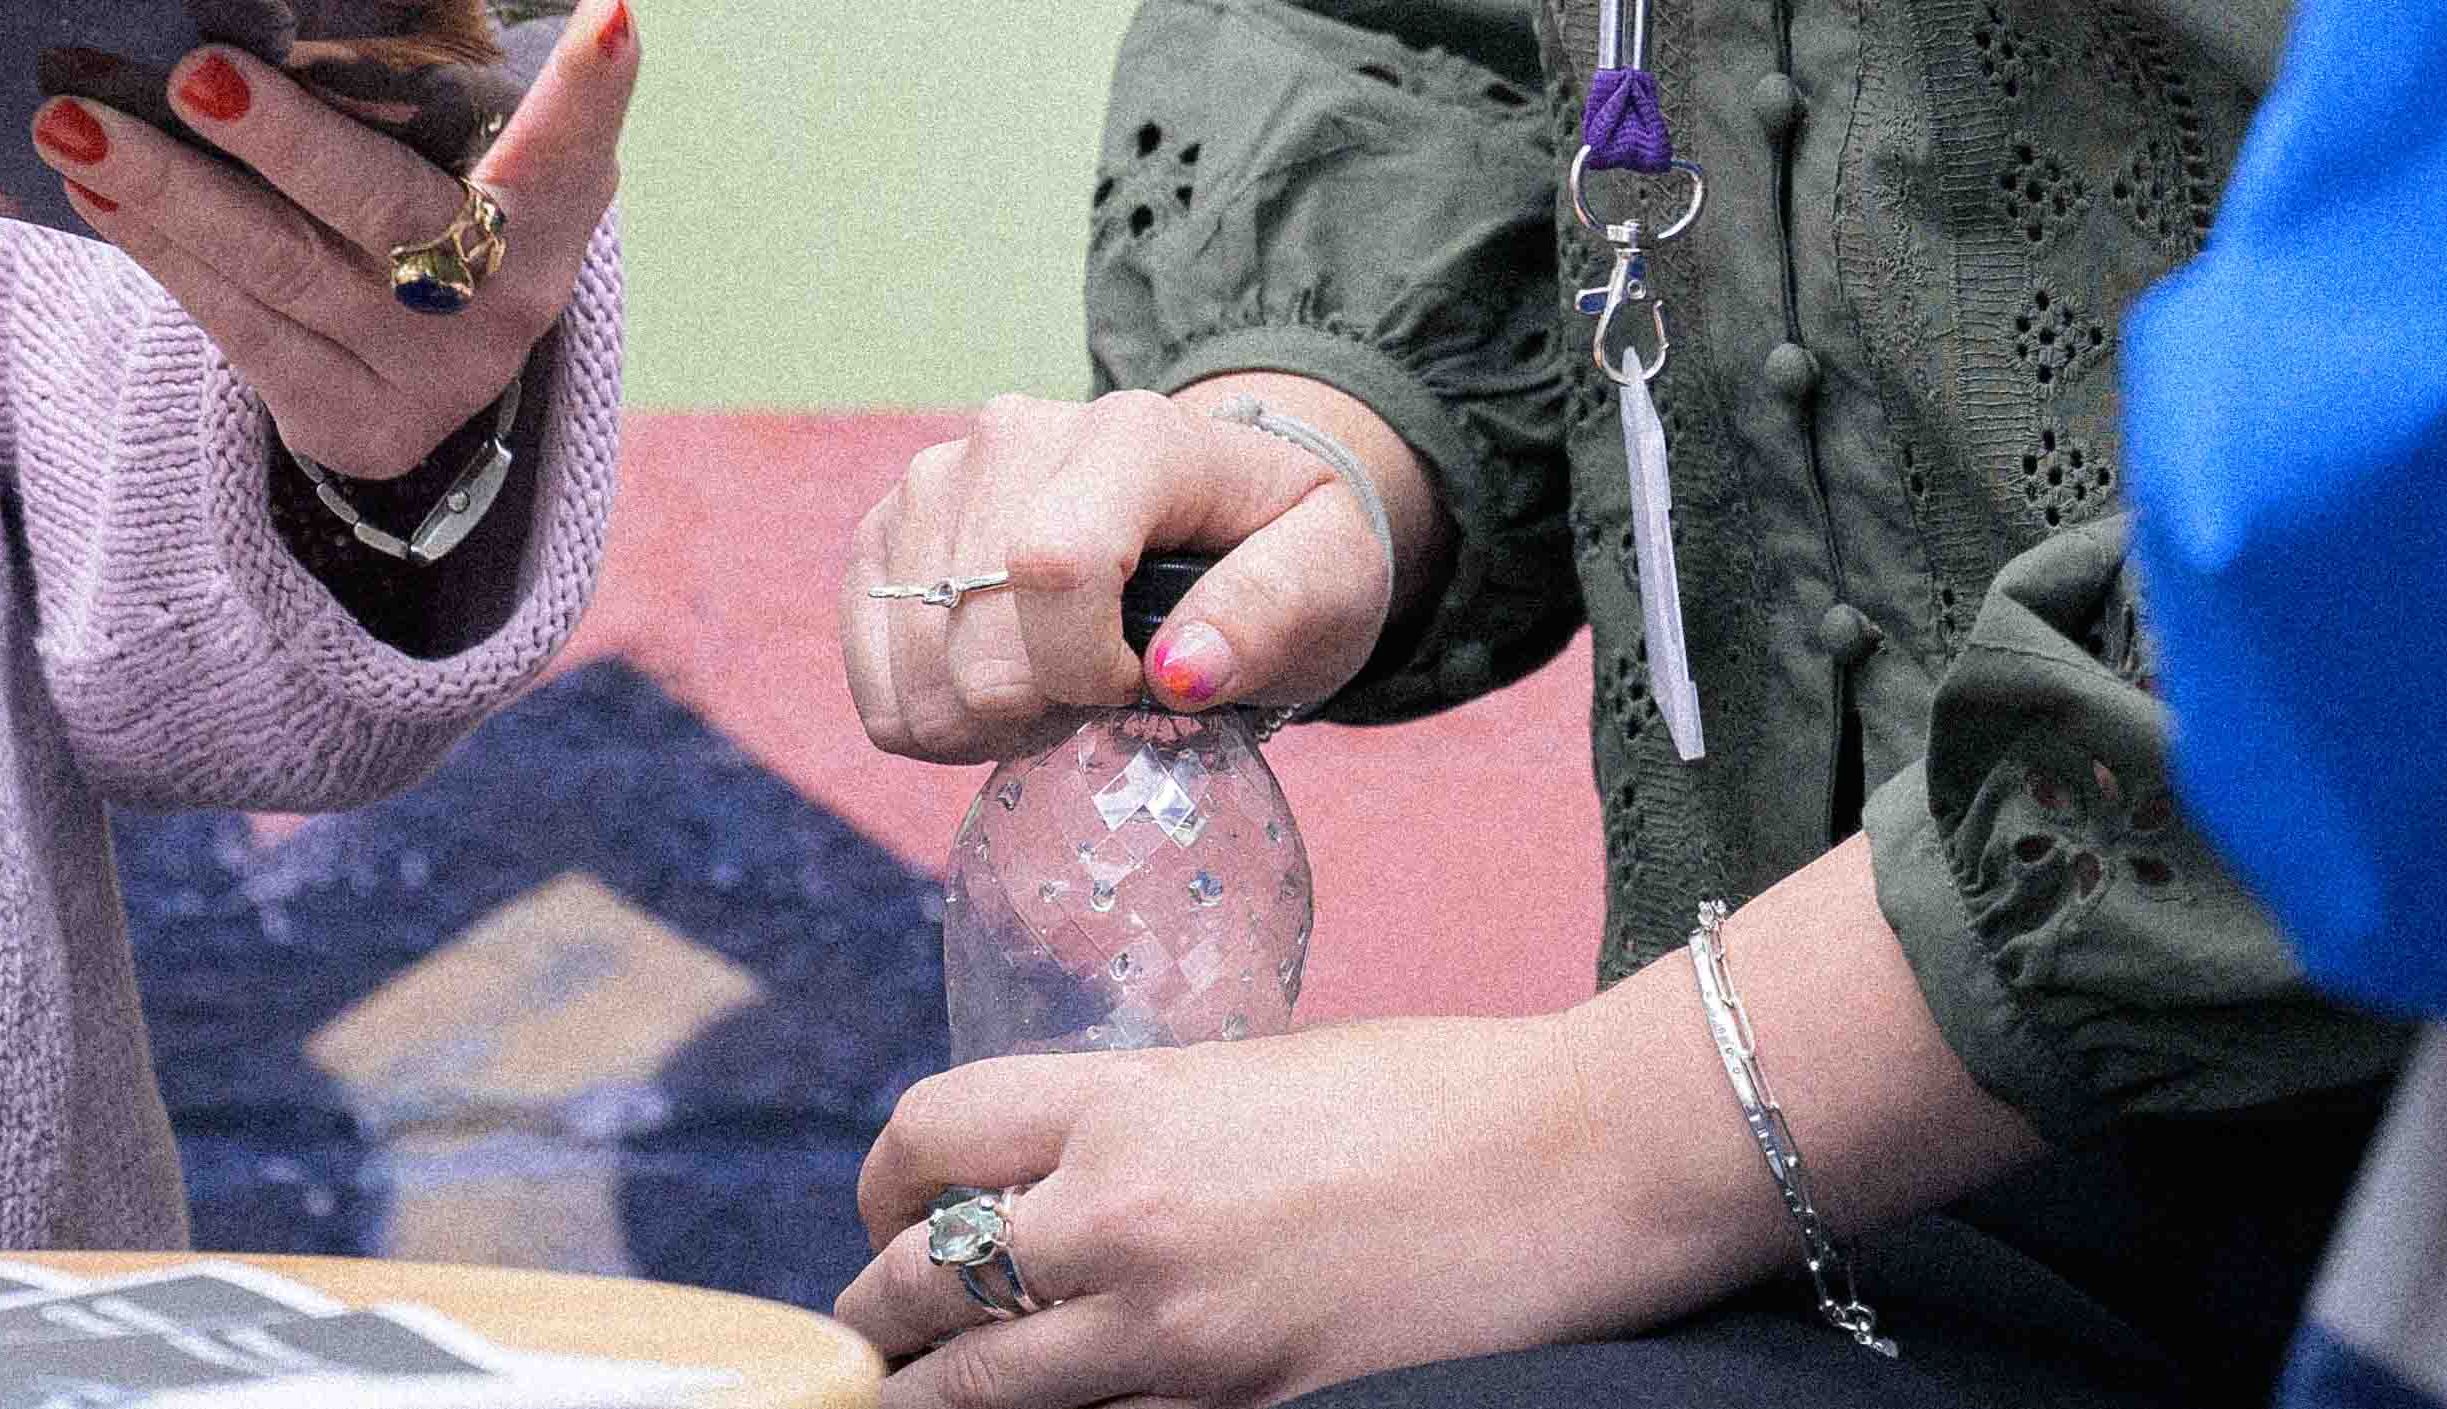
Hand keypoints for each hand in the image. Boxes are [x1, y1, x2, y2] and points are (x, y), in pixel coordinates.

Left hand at [33, 0, 634, 486]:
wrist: (441, 375)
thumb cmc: (456, 211)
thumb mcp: (496, 156)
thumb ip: (472, 81)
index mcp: (557, 217)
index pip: (578, 143)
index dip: (591, 86)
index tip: (605, 10)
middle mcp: (502, 305)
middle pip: (385, 213)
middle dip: (286, 142)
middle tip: (196, 71)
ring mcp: (420, 375)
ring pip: (279, 270)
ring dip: (168, 191)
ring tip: (75, 121)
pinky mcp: (341, 419)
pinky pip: (232, 325)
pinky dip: (157, 248)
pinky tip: (95, 187)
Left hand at [841, 1010, 1758, 1408]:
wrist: (1567, 1165)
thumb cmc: (1435, 1094)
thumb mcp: (1256, 1072)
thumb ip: (1147, 1126)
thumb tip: (1074, 1181)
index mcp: (1125, 1103)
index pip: (927, 1136)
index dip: (884, 1183)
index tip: (887, 1211)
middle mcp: (1120, 1217)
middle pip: (921, 1280)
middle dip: (881, 1315)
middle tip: (879, 1333)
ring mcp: (1173, 1332)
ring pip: (979, 1393)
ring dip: (935, 1396)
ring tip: (918, 1400)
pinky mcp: (1234, 1408)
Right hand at [844, 381, 1430, 755]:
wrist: (1223, 507)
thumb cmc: (1282, 547)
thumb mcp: (1329, 578)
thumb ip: (1273, 613)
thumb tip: (1183, 670)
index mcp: (1132, 434)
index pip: (1056, 564)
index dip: (1088, 670)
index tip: (1148, 686)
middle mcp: (1015, 435)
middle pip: (975, 634)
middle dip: (1042, 711)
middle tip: (1108, 700)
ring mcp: (937, 476)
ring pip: (915, 666)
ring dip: (986, 720)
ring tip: (1060, 687)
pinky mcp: (888, 530)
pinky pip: (872, 670)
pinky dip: (931, 714)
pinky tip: (1001, 685)